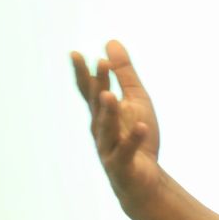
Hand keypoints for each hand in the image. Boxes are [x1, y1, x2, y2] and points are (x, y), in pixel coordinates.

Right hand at [72, 40, 162, 209]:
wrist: (144, 177)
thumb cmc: (136, 134)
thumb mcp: (135, 98)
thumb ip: (124, 73)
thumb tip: (110, 42)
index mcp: (102, 113)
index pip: (89, 90)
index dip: (82, 73)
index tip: (75, 53)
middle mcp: (100, 129)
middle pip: (97, 105)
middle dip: (98, 84)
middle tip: (101, 63)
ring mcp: (109, 148)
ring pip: (107, 128)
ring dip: (108, 112)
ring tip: (110, 94)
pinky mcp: (122, 164)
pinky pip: (127, 151)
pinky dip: (133, 139)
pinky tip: (141, 127)